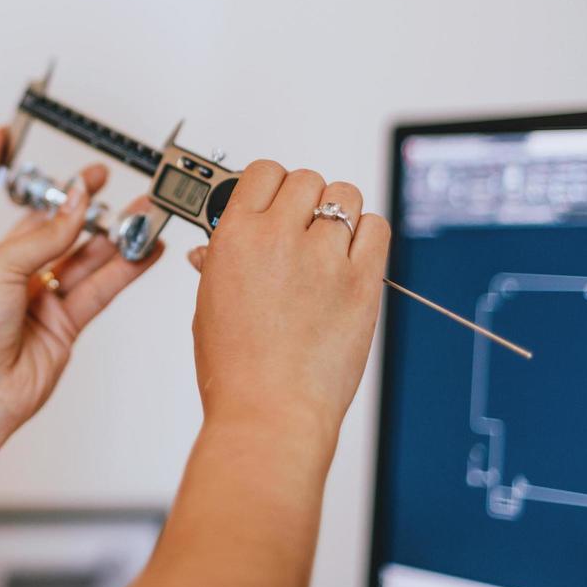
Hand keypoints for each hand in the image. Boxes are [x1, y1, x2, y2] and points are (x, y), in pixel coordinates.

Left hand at [0, 128, 163, 428]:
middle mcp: (3, 271)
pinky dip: (124, 268)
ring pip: (80, 255)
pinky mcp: (62, 323)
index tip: (2, 139)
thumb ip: (47, 234)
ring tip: (143, 212)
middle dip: (73, 201)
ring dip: (110, 233)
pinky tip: (146, 251)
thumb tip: (78, 202)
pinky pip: (99, 287)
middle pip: (43, 225)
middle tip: (100, 178)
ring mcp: (34, 297)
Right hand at [186, 163, 389, 440]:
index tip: (273, 199)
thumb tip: (218, 249)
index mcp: (236, 237)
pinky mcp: (362, 283)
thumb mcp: (208, 306)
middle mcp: (281, 238)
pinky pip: (378, 229)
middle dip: (303, 198)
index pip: (263, 172)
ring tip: (330, 242)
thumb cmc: (234, 371)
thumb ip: (220, 264)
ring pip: (345, 196)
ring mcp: (325, 259)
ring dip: (338, 212)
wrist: (268, 413)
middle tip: (301, 226)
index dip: (270, 184)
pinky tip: (354, 255)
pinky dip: (369, 234)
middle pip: (306, 179)